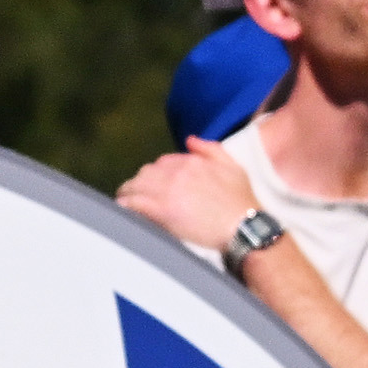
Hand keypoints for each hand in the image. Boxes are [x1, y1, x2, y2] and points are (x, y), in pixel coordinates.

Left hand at [116, 140, 262, 258]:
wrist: (244, 227)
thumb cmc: (242, 202)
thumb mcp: (233, 166)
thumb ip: (210, 149)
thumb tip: (190, 139)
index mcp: (191, 161)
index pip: (162, 163)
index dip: (158, 175)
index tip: (157, 186)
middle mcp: (176, 172)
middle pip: (146, 173)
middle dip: (142, 184)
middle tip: (140, 196)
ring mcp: (167, 190)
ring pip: (135, 186)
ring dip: (130, 193)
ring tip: (127, 202)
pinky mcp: (160, 210)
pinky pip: (132, 203)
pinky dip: (125, 205)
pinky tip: (123, 209)